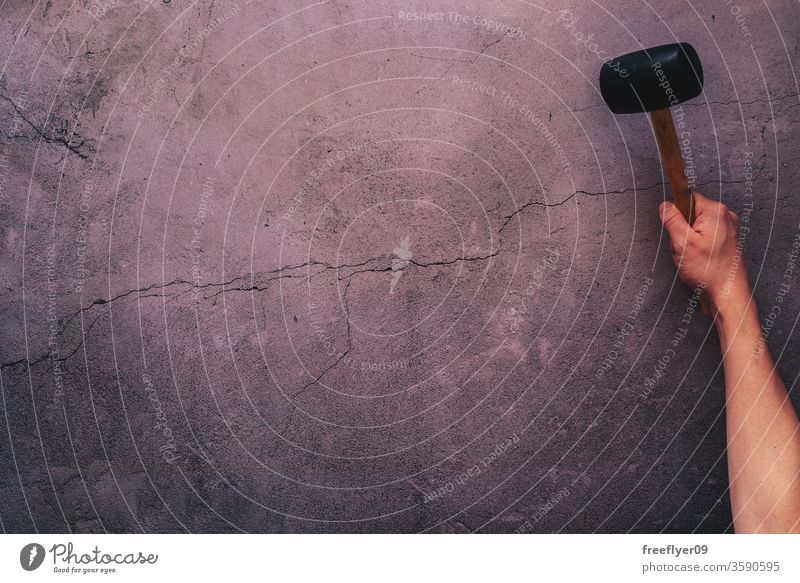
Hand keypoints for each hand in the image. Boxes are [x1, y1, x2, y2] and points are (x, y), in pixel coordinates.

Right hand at [659, 192, 750, 316]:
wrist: (727, 293)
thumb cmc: (709, 271)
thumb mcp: (682, 243)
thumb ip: (672, 220)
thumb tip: (665, 205)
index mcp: (716, 212)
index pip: (687, 198)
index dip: (676, 214)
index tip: (676, 230)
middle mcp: (725, 217)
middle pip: (691, 214)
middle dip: (681, 231)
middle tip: (683, 249)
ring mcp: (728, 230)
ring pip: (696, 228)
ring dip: (687, 242)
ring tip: (691, 257)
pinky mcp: (727, 241)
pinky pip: (704, 238)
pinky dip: (697, 248)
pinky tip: (698, 261)